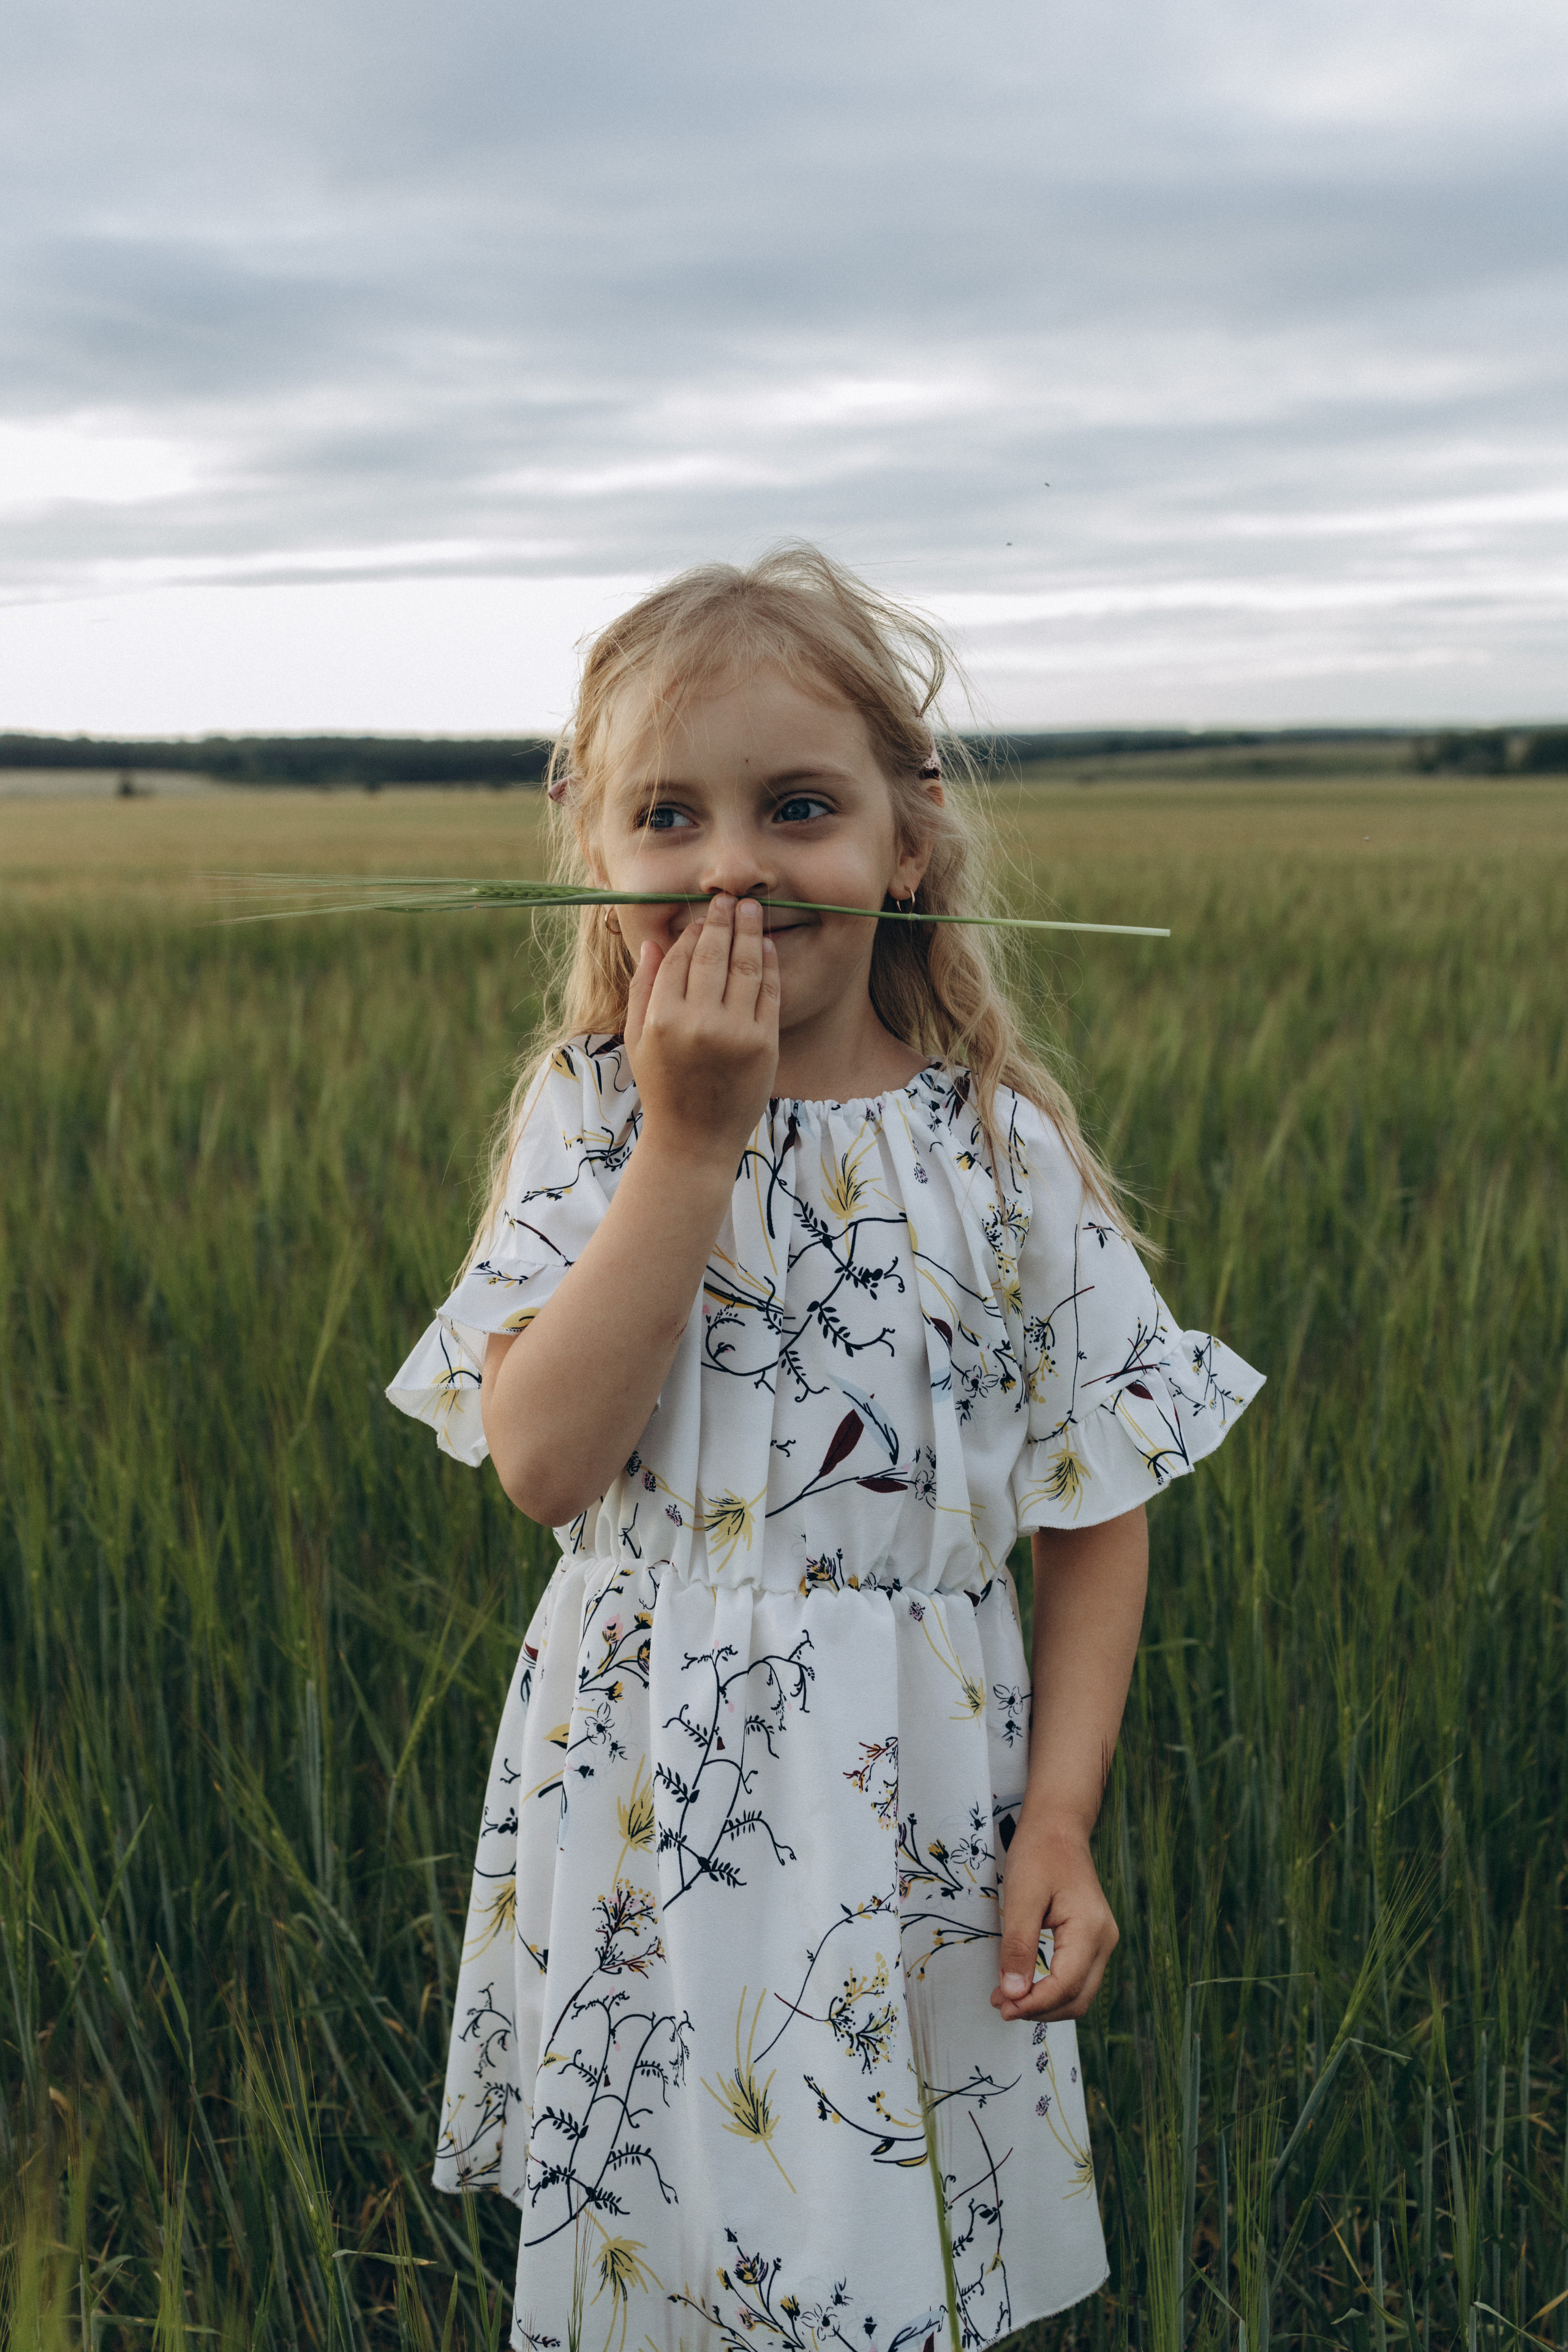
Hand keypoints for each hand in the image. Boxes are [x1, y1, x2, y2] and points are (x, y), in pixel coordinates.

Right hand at [624, 894, 779, 1164]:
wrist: (694, 1140)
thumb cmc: (662, 1088)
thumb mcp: (637, 1039)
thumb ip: (643, 988)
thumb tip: (654, 942)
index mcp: (662, 1019)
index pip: (678, 959)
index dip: (691, 934)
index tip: (700, 917)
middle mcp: (698, 1022)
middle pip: (713, 956)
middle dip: (722, 921)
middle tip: (730, 900)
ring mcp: (734, 1033)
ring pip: (745, 967)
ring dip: (750, 933)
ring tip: (752, 910)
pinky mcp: (764, 1044)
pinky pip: (768, 993)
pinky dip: (769, 966)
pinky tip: (767, 947)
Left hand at [991, 1816, 1118, 2022]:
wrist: (1058, 1827)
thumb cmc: (1038, 1854)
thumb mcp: (1021, 1897)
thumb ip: (1018, 1947)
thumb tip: (1013, 1995)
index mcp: (1090, 1929)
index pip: (1066, 1986)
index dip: (1033, 2004)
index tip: (1001, 2006)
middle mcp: (1105, 1940)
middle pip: (1078, 1998)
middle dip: (1040, 2009)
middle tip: (1001, 2006)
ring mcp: (1103, 1941)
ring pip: (1080, 1993)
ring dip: (1046, 2004)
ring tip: (1008, 1999)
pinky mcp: (1093, 1940)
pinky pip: (1078, 1978)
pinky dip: (1053, 1990)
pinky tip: (1026, 1985)